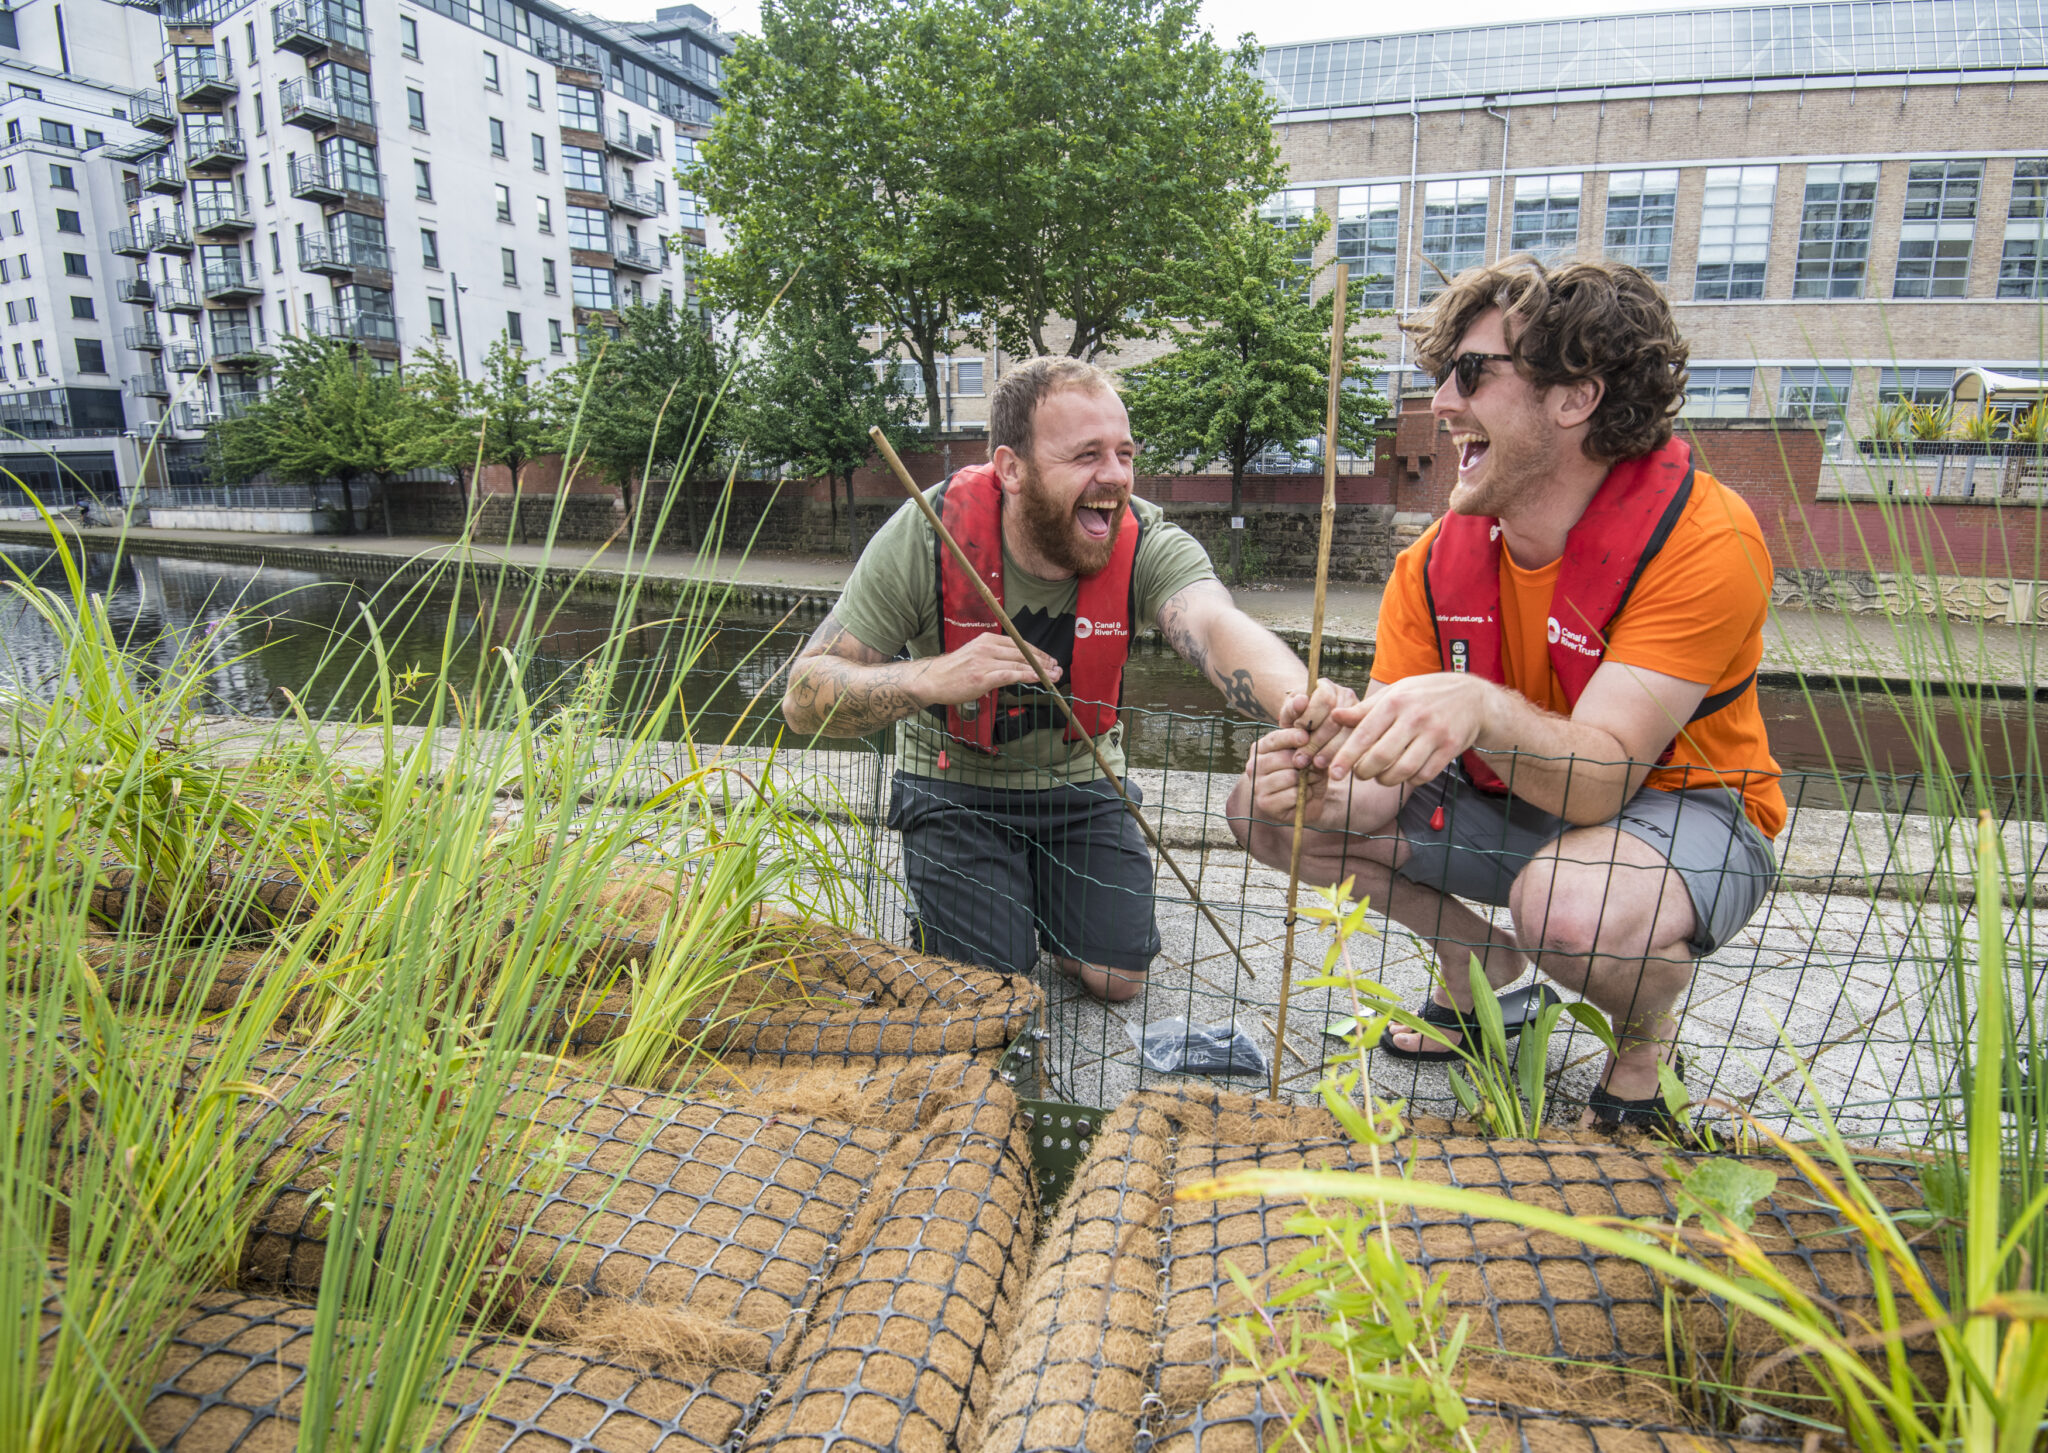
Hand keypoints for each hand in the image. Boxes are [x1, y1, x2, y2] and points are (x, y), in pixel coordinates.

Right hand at [912, 633, 1059, 708]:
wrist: (932, 680)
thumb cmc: (953, 671)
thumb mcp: (974, 655)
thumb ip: (994, 656)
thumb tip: (1014, 664)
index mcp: (987, 640)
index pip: (1019, 644)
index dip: (1037, 652)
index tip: (1049, 660)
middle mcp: (987, 647)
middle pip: (1023, 652)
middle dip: (1043, 661)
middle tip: (1057, 669)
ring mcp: (985, 661)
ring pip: (1020, 664)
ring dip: (1040, 671)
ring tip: (1054, 676)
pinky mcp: (983, 677)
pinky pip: (1011, 675)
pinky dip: (1028, 676)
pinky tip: (1039, 679)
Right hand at [1240, 724, 1327, 821]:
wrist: (1297, 803)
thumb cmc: (1302, 773)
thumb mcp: (1306, 756)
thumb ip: (1307, 748)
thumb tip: (1310, 743)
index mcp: (1260, 748)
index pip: (1274, 739)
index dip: (1291, 736)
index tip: (1306, 737)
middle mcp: (1254, 766)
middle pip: (1283, 758)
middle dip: (1305, 762)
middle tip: (1316, 768)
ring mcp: (1257, 785)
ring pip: (1289, 777)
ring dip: (1307, 779)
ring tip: (1312, 780)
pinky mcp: (1265, 803)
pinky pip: (1292, 794)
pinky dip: (1305, 794)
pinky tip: (1305, 794)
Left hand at [1275, 677, 1359, 767]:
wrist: (1308, 725)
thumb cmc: (1297, 718)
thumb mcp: (1290, 712)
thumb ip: (1291, 708)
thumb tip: (1301, 702)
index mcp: (1327, 687)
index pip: (1324, 699)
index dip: (1309, 718)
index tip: (1298, 732)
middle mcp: (1346, 696)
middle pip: (1336, 720)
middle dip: (1316, 742)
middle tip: (1301, 759)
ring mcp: (1358, 714)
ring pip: (1347, 735)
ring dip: (1328, 752)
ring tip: (1314, 764)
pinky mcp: (1363, 731)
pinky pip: (1356, 746)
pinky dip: (1341, 757)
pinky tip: (1329, 766)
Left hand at [1322, 673, 1493, 786]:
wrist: (1472, 697)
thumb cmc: (1424, 695)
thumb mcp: (1394, 693)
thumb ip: (1364, 709)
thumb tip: (1334, 716)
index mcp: (1396, 702)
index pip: (1364, 734)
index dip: (1346, 757)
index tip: (1334, 773)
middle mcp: (1415, 717)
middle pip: (1381, 757)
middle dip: (1364, 772)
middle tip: (1360, 773)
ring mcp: (1435, 734)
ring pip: (1403, 770)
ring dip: (1386, 779)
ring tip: (1380, 775)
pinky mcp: (1450, 748)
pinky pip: (1424, 775)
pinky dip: (1410, 780)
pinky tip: (1405, 773)